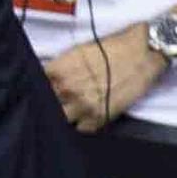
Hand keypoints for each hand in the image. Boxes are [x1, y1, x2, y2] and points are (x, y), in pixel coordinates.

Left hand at [41, 26, 165, 131]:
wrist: (141, 52)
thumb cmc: (112, 47)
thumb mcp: (78, 51)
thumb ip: (60, 68)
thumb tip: (47, 79)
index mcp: (59, 70)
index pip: (35, 86)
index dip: (35, 91)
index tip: (36, 94)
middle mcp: (67, 89)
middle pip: (45, 106)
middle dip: (47, 106)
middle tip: (52, 105)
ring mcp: (82, 105)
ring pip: (60, 121)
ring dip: (63, 117)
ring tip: (67, 115)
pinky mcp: (99, 117)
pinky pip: (80, 130)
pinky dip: (80, 127)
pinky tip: (82, 120)